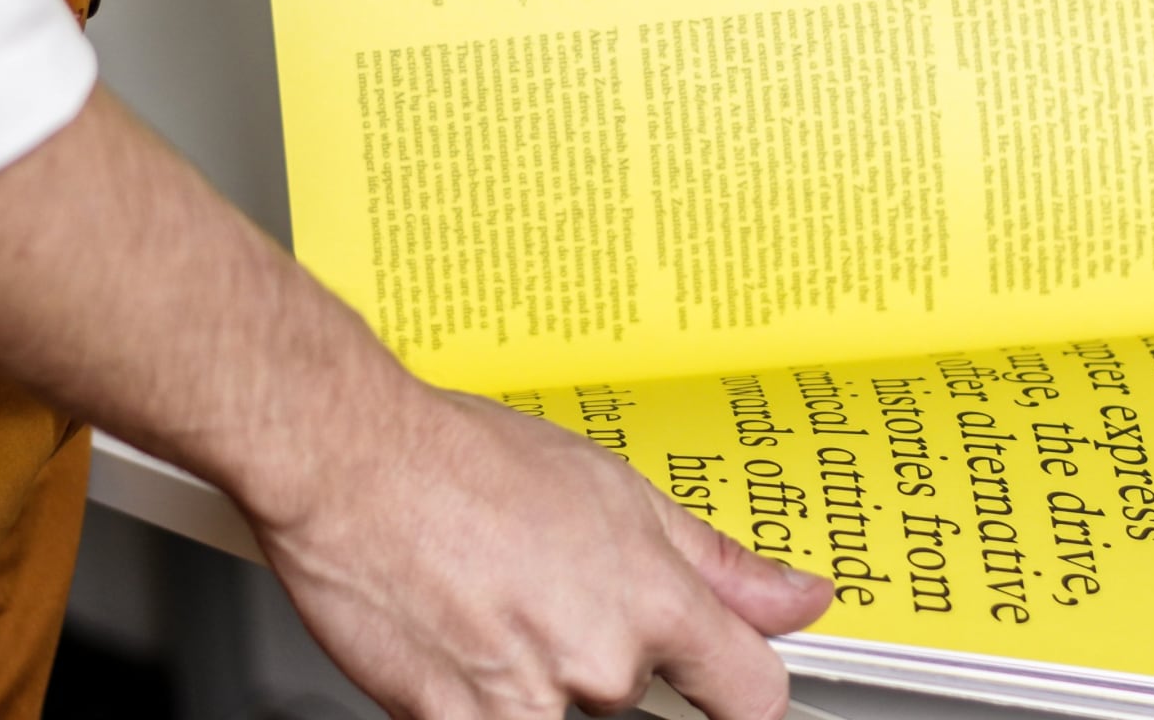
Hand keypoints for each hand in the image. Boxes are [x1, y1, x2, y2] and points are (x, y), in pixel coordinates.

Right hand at [253, 381, 834, 719]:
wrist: (352, 461)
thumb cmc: (463, 460)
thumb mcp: (616, 490)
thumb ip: (716, 562)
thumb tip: (802, 598)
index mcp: (654, 599)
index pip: (751, 693)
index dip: (741, 696)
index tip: (722, 692)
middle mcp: (601, 659)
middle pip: (633, 695)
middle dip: (594, 654)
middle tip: (537, 589)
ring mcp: (529, 701)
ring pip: (557, 718)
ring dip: (528, 679)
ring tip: (484, 607)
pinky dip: (472, 701)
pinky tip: (448, 646)